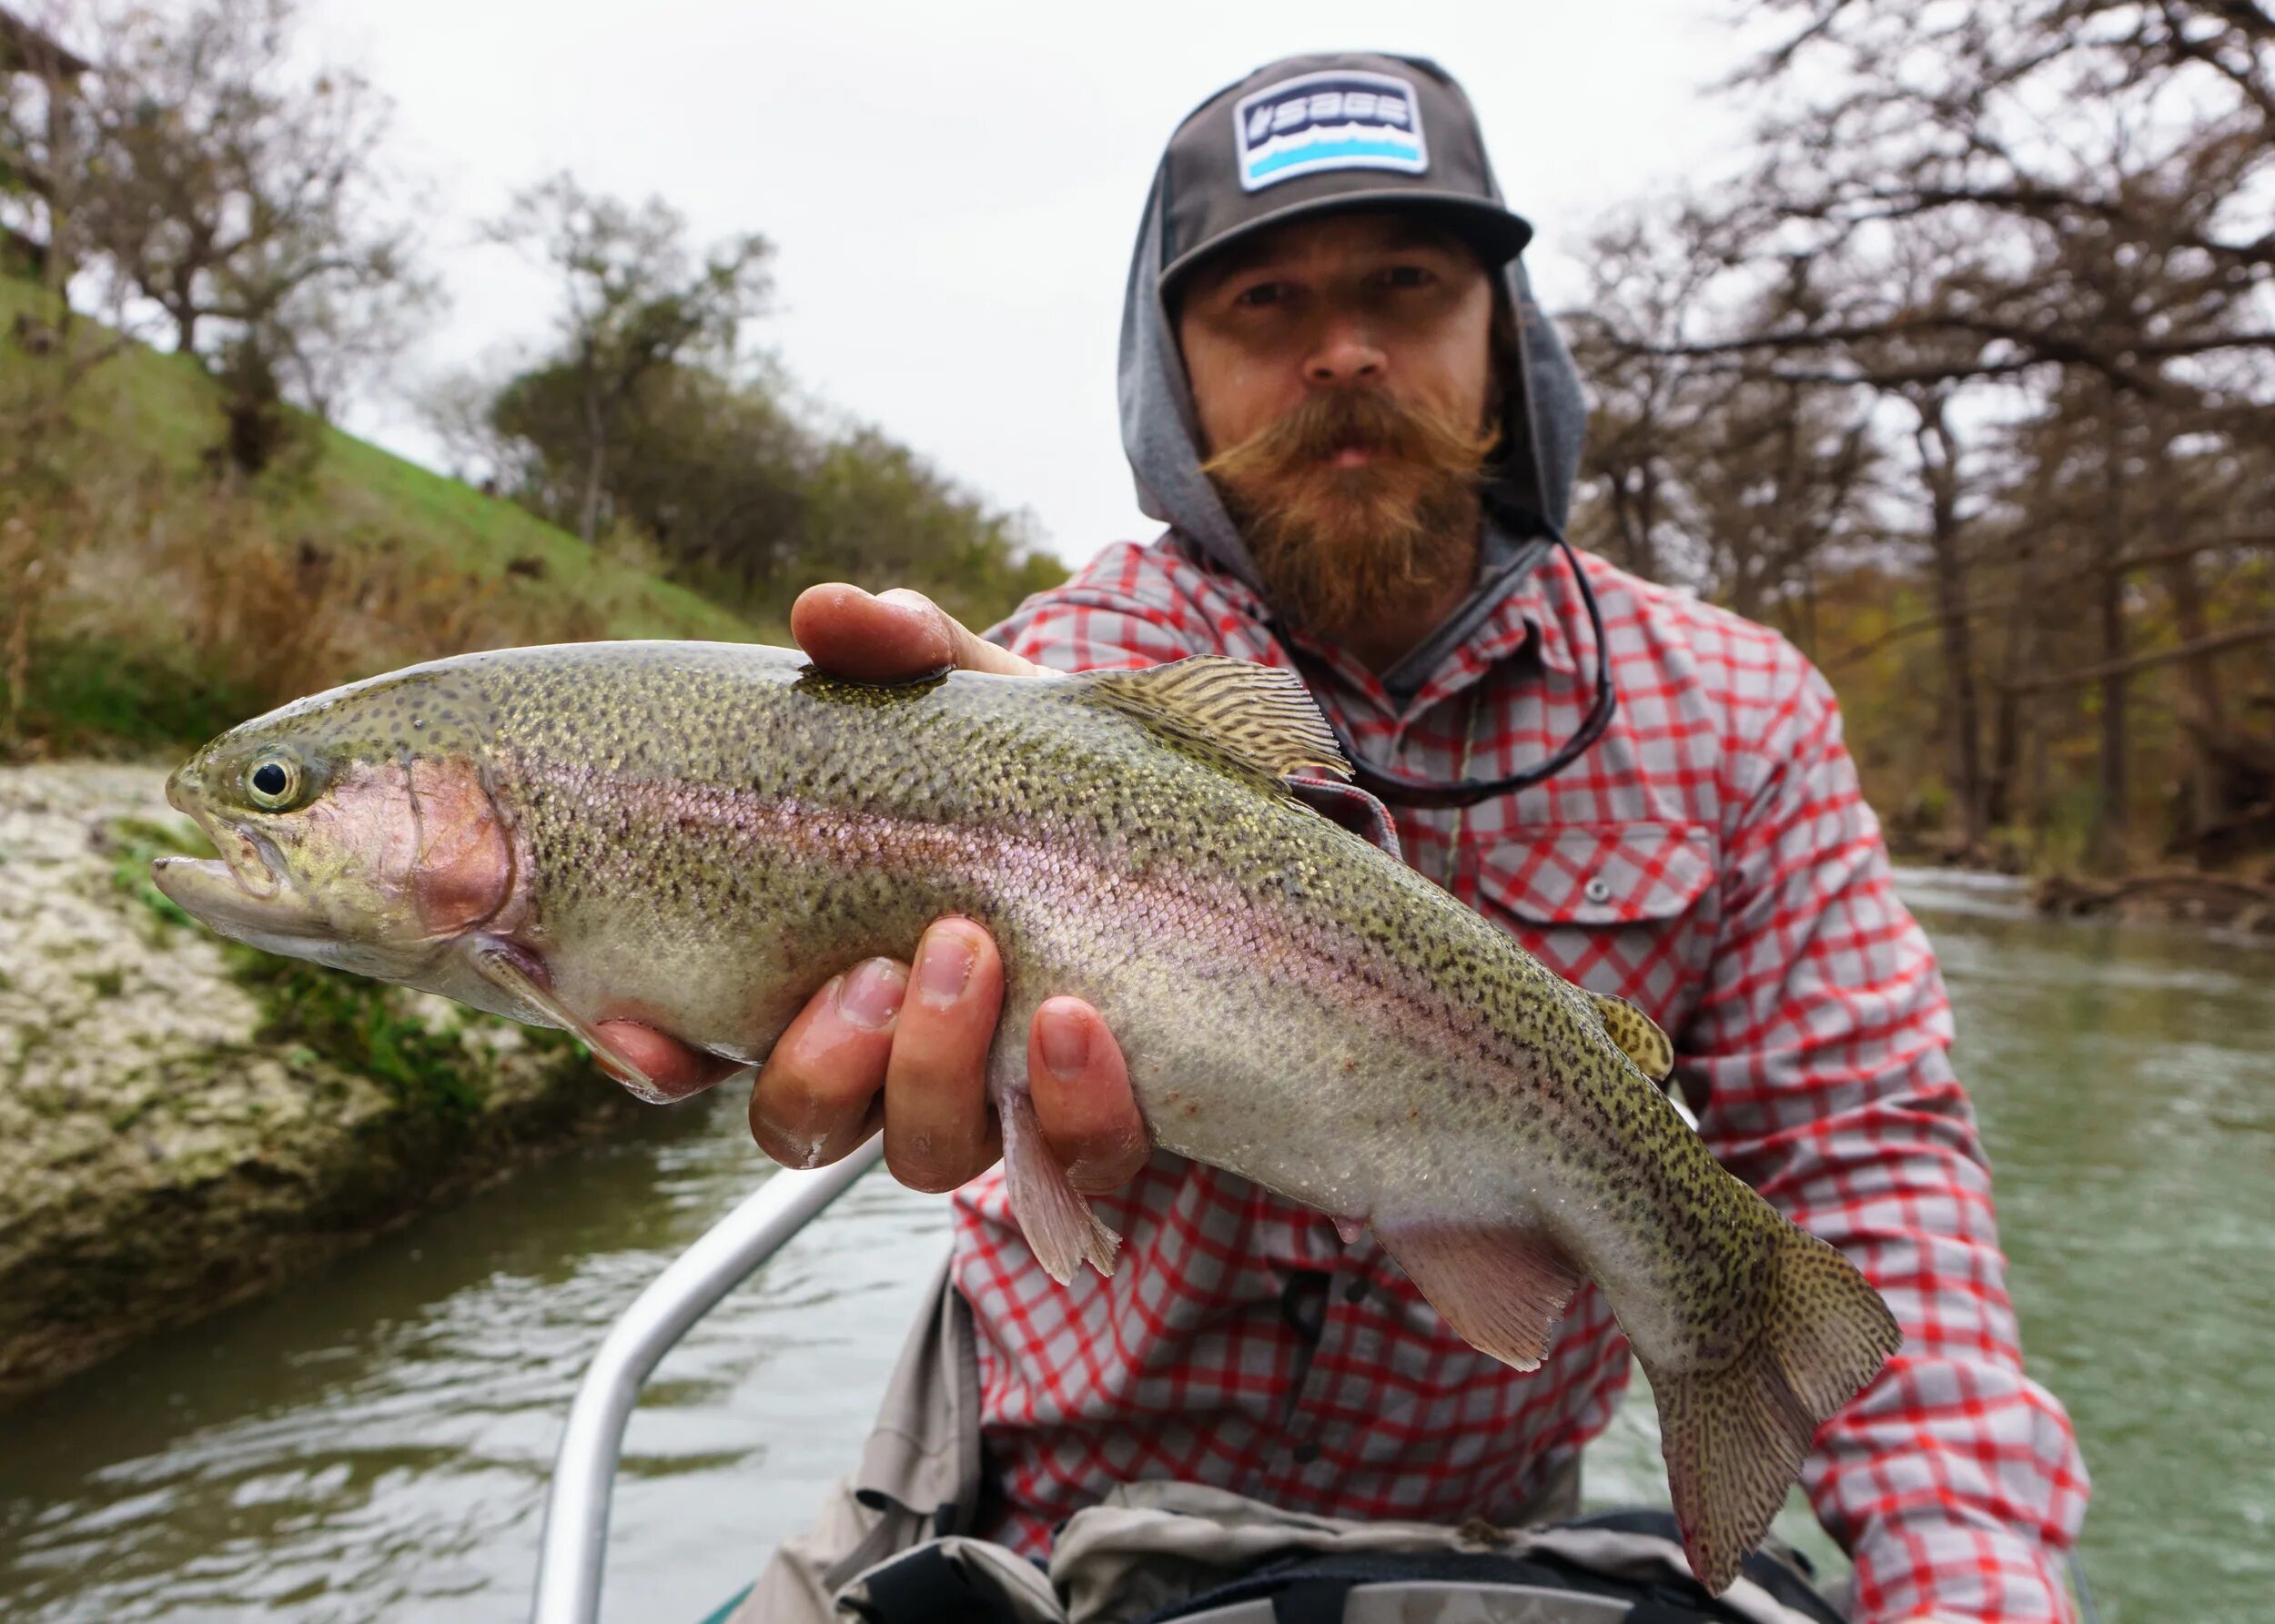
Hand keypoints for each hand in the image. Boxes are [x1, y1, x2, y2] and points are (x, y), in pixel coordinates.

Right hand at [591, 584, 1149, 1195]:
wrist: (1201, 831)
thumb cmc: (1049, 776)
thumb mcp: (980, 702)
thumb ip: (904, 654)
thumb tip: (825, 611)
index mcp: (820, 972)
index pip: (698, 1051)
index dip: (653, 1057)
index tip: (646, 1028)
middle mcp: (890, 1061)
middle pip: (801, 1124)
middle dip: (820, 1062)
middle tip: (872, 968)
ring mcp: (992, 1104)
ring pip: (921, 1154)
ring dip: (931, 1067)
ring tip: (968, 952)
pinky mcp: (1096, 1126)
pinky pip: (1071, 1161)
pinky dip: (1071, 1105)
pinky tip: (1078, 1023)